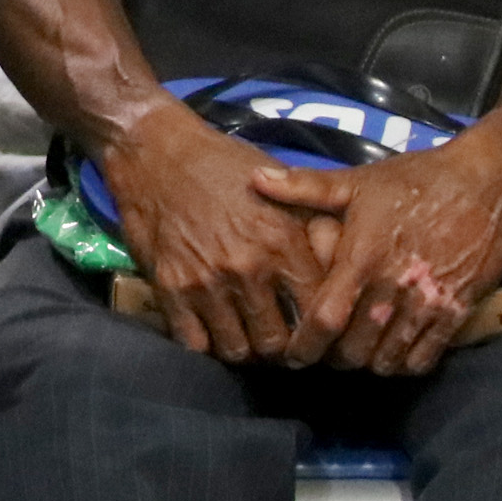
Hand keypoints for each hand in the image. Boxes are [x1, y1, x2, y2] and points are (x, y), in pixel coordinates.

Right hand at [94, 103, 328, 364]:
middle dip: (280, 351)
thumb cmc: (223, 164)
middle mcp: (249, 267)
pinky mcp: (170, 287)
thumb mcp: (281, 188)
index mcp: (284, 242)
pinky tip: (210, 333)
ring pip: (236, 350)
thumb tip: (345, 268)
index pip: (317, 313)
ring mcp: (207, 280)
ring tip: (245, 340)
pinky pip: (193, 343)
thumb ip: (314, 230)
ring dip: (243, 350)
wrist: (155, 149)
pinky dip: (205, 346)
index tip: (313, 337)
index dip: (318, 333)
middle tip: (277, 346)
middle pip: (276, 343)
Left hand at [253, 137, 501, 374]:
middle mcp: (393, 288)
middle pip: (354, 350)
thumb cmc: (416, 181)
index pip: (325, 319)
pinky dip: (404, 364)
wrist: (486, 183)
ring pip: (388, 360)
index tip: (293, 355)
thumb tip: (255, 179)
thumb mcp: (357, 181)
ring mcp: (428, 303)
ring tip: (357, 352)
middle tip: (325, 352)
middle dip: (334, 357)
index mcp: (362, 257)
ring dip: (368, 362)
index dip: (305, 345)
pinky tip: (393, 351)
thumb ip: (305, 188)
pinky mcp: (458, 312)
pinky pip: (425, 358)